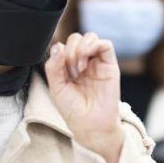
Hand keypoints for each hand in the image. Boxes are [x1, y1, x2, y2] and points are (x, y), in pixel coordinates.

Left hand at [45, 32, 123, 162]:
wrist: (90, 125)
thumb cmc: (73, 110)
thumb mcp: (56, 87)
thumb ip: (53, 66)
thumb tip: (57, 46)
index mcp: (69, 68)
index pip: (64, 46)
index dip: (59, 53)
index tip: (60, 71)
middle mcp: (84, 63)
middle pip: (76, 39)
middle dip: (69, 51)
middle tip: (71, 72)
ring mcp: (97, 63)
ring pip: (90, 37)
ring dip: (80, 48)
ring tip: (79, 68)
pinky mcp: (110, 65)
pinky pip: (105, 44)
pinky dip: (93, 46)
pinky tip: (85, 61)